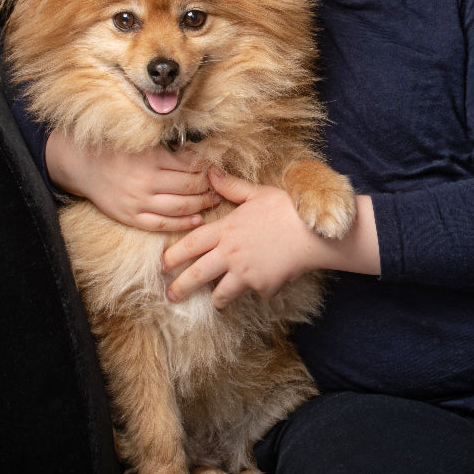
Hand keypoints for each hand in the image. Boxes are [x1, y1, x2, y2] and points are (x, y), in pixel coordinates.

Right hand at [45, 129, 219, 231]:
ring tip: (214, 200)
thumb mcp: (142, 142)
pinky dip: (182, 224)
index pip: (189, 166)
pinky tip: (197, 220)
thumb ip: (168, 148)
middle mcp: (146, 181)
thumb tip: (200, 154)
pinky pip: (162, 224)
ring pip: (180, 207)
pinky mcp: (131, 217)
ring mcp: (138, 201)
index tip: (217, 170)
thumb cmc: (116, 150)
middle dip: (209, 188)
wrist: (83, 165)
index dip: (207, 169)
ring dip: (201, 205)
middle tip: (220, 187)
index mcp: (151, 158)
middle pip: (189, 187)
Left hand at [163, 168, 321, 307]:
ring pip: (221, 294)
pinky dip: (258, 289)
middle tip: (170, 296)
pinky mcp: (262, 287)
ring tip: (215, 301)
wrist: (313, 234)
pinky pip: (254, 292)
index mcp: (225, 230)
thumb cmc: (286, 210)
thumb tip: (211, 172)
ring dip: (217, 298)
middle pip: (196, 275)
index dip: (171, 257)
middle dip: (180, 288)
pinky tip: (267, 281)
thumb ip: (231, 187)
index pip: (189, 245)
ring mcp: (245, 273)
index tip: (161, 266)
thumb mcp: (257, 193)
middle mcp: (230, 254)